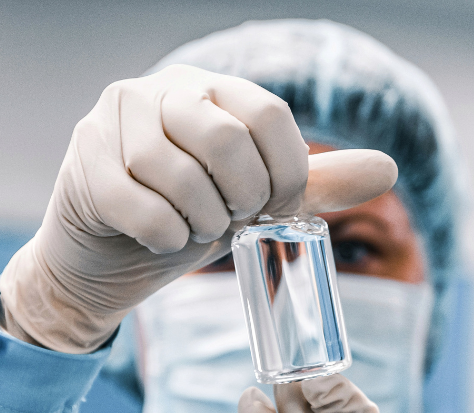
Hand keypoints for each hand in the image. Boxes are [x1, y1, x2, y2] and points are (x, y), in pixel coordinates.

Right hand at [0, 64, 397, 352]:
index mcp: (209, 88)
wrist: (102, 263)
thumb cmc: (181, 220)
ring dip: (198, 219)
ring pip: (177, 172)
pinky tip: (161, 239)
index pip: (269, 113)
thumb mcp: (249, 201)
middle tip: (232, 221)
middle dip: (242, 198)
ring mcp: (114, 121)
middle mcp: (159, 91)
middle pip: (226, 138)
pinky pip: (138, 203)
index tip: (277, 207)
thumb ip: (312, 183)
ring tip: (193, 229)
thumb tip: (388, 170)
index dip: (287, 171)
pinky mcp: (85, 162)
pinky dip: (162, 234)